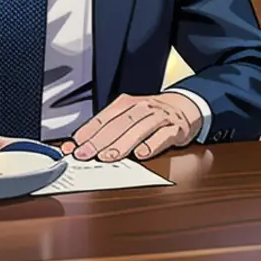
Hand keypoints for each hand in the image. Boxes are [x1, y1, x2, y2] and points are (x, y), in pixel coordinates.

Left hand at [61, 93, 202, 162]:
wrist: (185, 107)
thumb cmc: (151, 115)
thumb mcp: (128, 116)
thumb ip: (104, 130)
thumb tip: (75, 145)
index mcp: (129, 103)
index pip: (105, 117)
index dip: (89, 131)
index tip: (75, 146)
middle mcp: (144, 108)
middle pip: (121, 123)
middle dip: (101, 140)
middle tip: (86, 154)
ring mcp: (161, 118)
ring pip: (141, 129)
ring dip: (123, 144)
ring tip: (109, 157)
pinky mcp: (177, 128)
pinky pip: (164, 136)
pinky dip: (153, 144)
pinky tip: (142, 153)